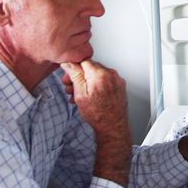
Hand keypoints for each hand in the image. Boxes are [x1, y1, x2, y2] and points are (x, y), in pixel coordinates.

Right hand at [61, 60, 130, 187]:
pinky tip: (90, 96)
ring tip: (79, 95)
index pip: (83, 61)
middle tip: (70, 87)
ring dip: (86, 82)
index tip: (68, 75)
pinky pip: (105, 80)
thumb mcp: (80, 94)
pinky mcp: (119, 85)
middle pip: (90, 67)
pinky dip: (96, 85)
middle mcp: (111, 74)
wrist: (112, 126)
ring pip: (97, 74)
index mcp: (100, 74)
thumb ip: (75, 76)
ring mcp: (117, 79)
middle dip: (79, 77)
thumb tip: (68, 63)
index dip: (73, 68)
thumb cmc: (97, 114)